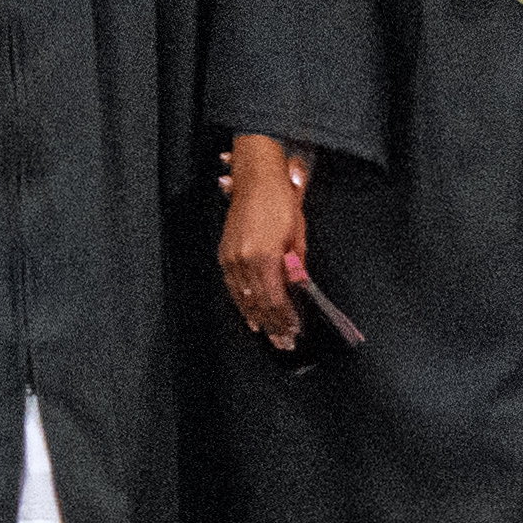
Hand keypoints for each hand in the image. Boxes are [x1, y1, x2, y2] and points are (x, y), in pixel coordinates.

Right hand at [219, 133, 312, 343]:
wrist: (256, 179)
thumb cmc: (280, 202)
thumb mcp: (297, 235)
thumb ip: (296, 267)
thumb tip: (298, 289)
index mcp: (265, 256)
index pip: (276, 298)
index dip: (285, 318)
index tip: (293, 330)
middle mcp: (245, 260)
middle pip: (259, 303)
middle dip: (272, 325)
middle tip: (282, 342)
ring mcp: (232, 257)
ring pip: (243, 298)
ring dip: (257, 319)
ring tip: (268, 336)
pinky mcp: (225, 253)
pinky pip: (232, 287)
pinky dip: (241, 303)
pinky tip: (249, 315)